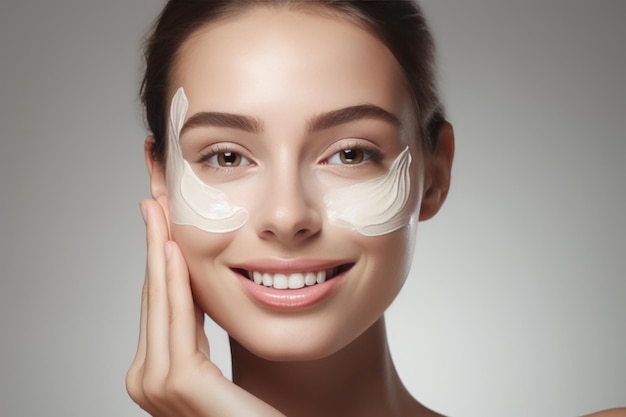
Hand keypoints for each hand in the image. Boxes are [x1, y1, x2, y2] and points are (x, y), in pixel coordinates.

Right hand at [126, 199, 284, 416]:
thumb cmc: (248, 413)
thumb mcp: (213, 363)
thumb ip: (195, 334)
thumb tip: (192, 294)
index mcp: (153, 373)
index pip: (157, 305)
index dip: (157, 260)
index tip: (159, 223)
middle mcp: (145, 380)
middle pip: (153, 297)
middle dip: (153, 247)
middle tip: (152, 203)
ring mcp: (157, 384)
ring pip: (161, 301)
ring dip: (159, 253)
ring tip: (158, 212)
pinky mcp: (180, 381)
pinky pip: (179, 318)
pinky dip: (175, 282)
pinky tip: (174, 250)